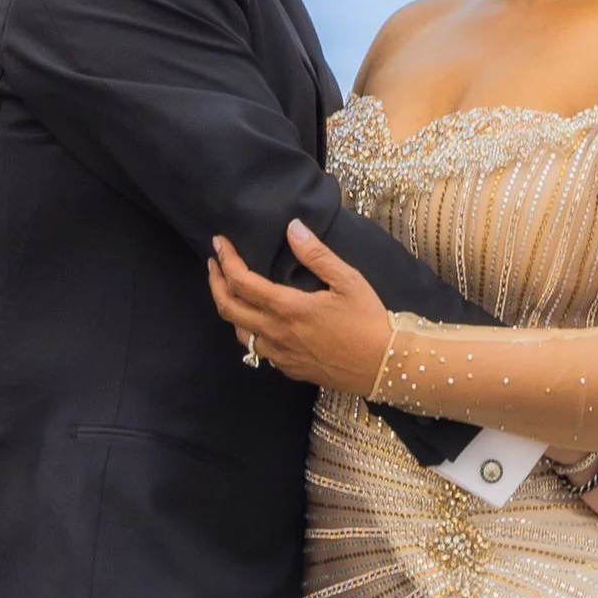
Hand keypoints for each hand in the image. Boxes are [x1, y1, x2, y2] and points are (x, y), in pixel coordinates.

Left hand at [208, 221, 393, 393]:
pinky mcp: (289, 369)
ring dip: (230, 308)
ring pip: (240, 333)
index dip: (226, 260)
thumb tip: (292, 228)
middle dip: (215, 282)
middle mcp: (276, 334)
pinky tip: (259, 321)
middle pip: (228, 308)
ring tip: (232, 291)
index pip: (241, 282)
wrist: (384, 366)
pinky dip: (250, 330)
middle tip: (214, 263)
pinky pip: (258, 349)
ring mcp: (280, 355)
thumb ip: (317, 254)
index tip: (219, 243)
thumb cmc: (368, 320)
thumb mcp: (348, 280)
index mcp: (288, 308)